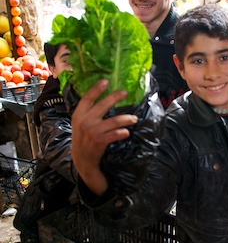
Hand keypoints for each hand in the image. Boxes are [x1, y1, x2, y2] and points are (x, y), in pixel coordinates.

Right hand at [71, 79, 137, 195]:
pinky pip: (115, 134)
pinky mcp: (100, 141)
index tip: (106, 81)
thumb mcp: (79, 124)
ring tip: (134, 119)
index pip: (87, 98)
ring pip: (114, 121)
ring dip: (126, 119)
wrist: (82, 160)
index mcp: (78, 115)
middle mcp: (84, 121)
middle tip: (125, 92)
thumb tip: (101, 98)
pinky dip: (123, 132)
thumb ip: (87, 113)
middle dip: (115, 97)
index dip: (96, 89)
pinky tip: (127, 132)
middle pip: (102, 105)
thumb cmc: (83, 139)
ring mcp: (92, 131)